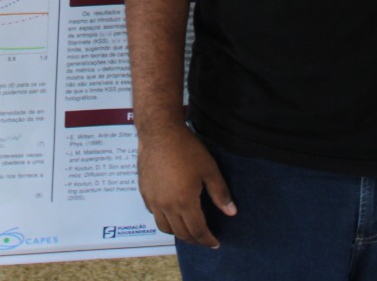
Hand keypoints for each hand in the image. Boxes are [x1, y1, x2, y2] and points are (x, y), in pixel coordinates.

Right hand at [137, 125, 235, 247]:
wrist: (159, 133)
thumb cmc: (186, 149)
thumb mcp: (209, 170)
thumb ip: (220, 193)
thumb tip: (231, 212)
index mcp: (184, 202)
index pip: (197, 231)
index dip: (207, 240)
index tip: (215, 244)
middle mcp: (166, 206)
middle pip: (180, 233)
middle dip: (194, 239)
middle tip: (204, 238)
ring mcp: (153, 200)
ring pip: (164, 227)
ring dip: (178, 232)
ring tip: (188, 229)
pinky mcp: (144, 192)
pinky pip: (154, 214)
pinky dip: (164, 219)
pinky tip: (172, 212)